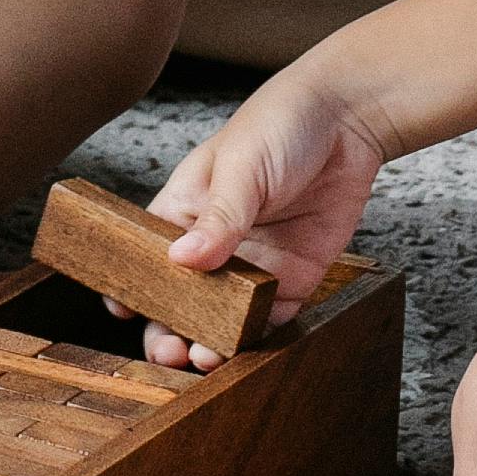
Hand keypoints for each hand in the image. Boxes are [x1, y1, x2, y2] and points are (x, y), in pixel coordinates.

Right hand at [136, 76, 390, 368]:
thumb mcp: (241, 165)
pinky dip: (258, 343)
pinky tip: (249, 352)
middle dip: (169, 333)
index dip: (133, 290)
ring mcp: (252, 267)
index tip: (126, 312)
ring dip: (212, 345)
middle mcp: (213, 247)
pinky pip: (271, 322)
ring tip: (207, 357)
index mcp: (183, 214)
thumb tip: (182, 260)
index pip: (147, 261)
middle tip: (171, 351)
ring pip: (222, 322)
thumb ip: (219, 217)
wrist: (350, 119)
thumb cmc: (280, 124)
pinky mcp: (292, 279)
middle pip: (180, 304)